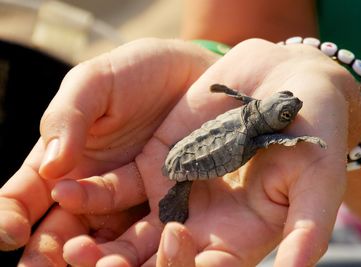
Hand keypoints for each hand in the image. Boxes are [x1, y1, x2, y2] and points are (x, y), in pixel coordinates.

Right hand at [0, 38, 217, 264]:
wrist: (190, 75)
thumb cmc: (137, 72)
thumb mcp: (94, 82)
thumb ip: (67, 116)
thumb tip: (51, 164)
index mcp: (60, 158)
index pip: (23, 197)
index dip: (10, 216)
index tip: (12, 232)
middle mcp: (88, 186)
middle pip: (57, 230)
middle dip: (45, 254)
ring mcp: (126, 198)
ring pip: (98, 240)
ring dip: (90, 260)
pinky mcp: (162, 202)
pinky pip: (143, 233)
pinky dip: (134, 251)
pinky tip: (130, 263)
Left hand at [62, 39, 360, 265]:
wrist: (288, 80)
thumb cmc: (315, 129)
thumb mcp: (318, 179)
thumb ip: (309, 227)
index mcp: (243, 237)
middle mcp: (207, 223)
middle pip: (164, 260)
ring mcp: (179, 192)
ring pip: (134, 231)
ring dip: (103, 244)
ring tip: (71, 247)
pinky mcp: (158, 162)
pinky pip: (121, 186)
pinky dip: (94, 194)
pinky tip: (67, 193)